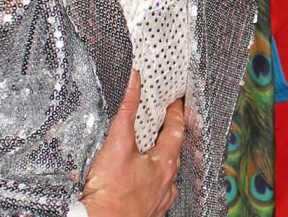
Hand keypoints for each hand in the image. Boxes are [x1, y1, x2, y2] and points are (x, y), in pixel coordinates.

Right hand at [81, 71, 185, 215]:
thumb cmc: (111, 194)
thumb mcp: (117, 144)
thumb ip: (126, 111)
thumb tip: (134, 84)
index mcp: (165, 164)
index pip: (176, 130)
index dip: (176, 112)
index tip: (176, 100)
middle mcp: (167, 183)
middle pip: (173, 153)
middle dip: (169, 136)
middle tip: (164, 121)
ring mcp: (159, 199)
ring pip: (165, 175)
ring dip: (160, 161)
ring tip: (150, 152)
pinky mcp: (148, 211)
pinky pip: (154, 192)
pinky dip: (149, 181)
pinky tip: (139, 182)